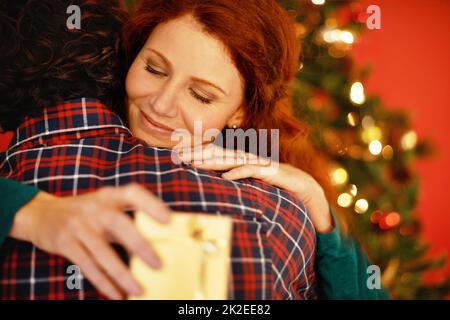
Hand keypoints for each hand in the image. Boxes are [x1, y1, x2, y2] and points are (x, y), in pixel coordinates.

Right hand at [10, 183, 170, 298]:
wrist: (40, 213)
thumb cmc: (83, 212)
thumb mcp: (103, 206)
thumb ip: (125, 218)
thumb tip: (158, 241)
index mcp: (108, 196)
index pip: (133, 194)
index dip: (151, 204)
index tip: (169, 219)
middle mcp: (94, 209)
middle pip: (119, 225)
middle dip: (140, 245)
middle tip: (158, 264)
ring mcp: (78, 227)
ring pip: (102, 253)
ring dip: (122, 274)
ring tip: (139, 290)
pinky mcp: (66, 244)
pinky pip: (88, 266)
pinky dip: (104, 282)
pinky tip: (117, 294)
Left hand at [178, 144, 333, 232]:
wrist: (305, 188)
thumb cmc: (275, 188)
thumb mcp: (250, 186)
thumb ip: (234, 184)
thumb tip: (215, 186)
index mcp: (240, 161)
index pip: (215, 155)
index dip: (197, 154)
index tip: (177, 157)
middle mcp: (247, 159)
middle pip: (218, 154)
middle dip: (198, 155)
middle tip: (178, 157)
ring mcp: (259, 164)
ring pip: (232, 160)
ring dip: (212, 162)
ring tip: (194, 163)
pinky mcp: (271, 172)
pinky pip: (253, 171)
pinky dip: (239, 173)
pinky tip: (226, 177)